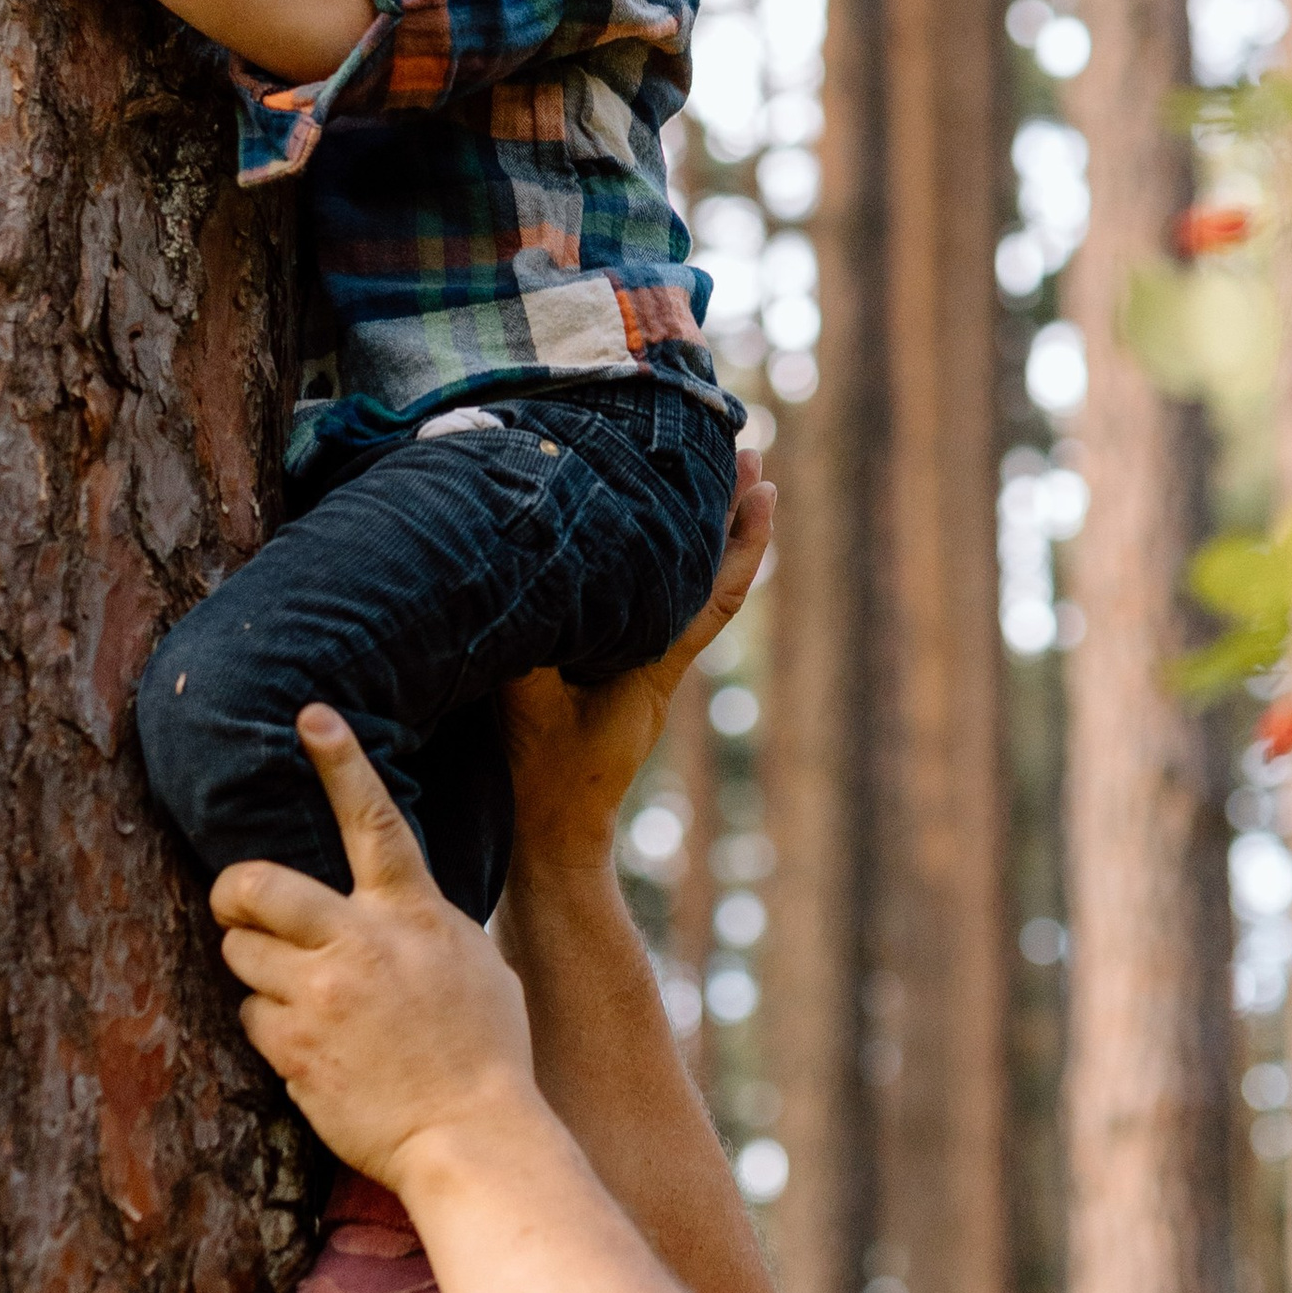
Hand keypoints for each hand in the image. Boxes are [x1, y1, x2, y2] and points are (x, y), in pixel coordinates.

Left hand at [211, 709, 537, 1184]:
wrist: (471, 1136)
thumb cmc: (485, 1052)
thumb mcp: (472, 962)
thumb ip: (422, 923)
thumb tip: (393, 906)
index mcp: (412, 913)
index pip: (372, 820)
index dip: (341, 762)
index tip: (310, 717)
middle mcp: (360, 943)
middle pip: (256, 884)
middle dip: (233, 892)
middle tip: (236, 904)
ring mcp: (321, 996)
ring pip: (241, 953)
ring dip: (256, 970)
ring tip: (301, 999)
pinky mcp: (293, 1048)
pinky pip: (250, 1016)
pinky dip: (271, 1029)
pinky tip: (313, 1052)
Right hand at [499, 446, 773, 881]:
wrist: (550, 841)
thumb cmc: (544, 781)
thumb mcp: (529, 707)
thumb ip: (532, 648)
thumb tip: (535, 580)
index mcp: (652, 665)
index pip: (714, 590)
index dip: (743, 537)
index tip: (762, 483)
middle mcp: (660, 662)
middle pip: (711, 577)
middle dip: (729, 512)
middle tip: (747, 450)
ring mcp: (643, 671)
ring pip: (686, 589)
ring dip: (700, 533)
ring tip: (717, 475)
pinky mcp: (621, 680)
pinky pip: (656, 610)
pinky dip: (664, 566)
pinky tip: (651, 539)